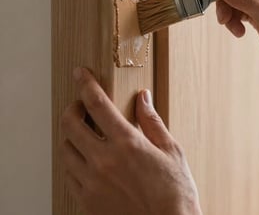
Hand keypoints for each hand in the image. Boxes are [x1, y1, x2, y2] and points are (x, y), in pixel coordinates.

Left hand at [61, 67, 200, 214]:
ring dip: (71, 135)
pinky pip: (69, 174)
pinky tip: (87, 158)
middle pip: (71, 124)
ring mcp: (92, 183)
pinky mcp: (88, 201)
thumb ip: (152, 121)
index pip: (97, 104)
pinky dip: (74, 160)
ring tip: (83, 132)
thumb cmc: (175, 191)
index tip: (81, 74)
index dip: (86, 84)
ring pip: (66, 150)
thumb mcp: (171, 150)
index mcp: (127, 144)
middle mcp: (104, 161)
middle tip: (80, 105)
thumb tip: (143, 98)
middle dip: (72, 108)